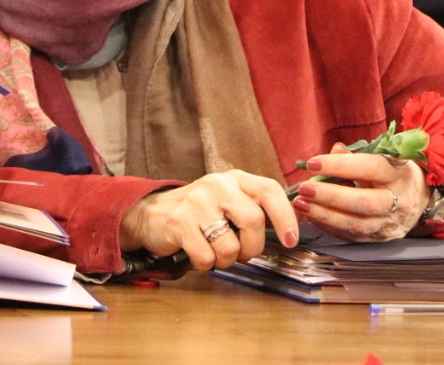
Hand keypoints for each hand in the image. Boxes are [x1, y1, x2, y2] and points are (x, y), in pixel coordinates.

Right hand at [120, 170, 299, 270]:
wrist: (153, 213)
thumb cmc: (201, 212)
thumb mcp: (229, 200)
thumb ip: (256, 208)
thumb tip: (290, 231)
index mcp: (234, 179)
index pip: (269, 190)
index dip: (285, 216)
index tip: (290, 240)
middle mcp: (216, 185)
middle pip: (253, 221)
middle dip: (253, 247)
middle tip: (243, 253)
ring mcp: (196, 202)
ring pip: (230, 245)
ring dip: (228, 260)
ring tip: (216, 252)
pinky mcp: (179, 222)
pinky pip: (206, 257)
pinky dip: (206, 264)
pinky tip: (198, 253)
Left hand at [291, 145, 428, 240]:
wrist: (419, 196)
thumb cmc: (391, 170)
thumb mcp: (380, 156)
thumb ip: (355, 155)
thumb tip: (333, 152)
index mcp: (399, 173)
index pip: (371, 168)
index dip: (340, 166)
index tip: (312, 163)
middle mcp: (400, 201)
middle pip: (364, 202)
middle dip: (330, 196)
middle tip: (303, 189)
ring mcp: (392, 223)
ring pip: (358, 224)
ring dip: (325, 215)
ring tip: (300, 204)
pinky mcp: (382, 238)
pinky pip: (353, 236)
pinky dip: (329, 226)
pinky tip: (312, 216)